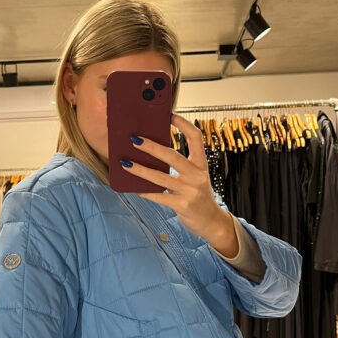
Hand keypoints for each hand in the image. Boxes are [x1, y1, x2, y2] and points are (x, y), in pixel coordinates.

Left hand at [122, 112, 219, 239]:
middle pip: (172, 156)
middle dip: (151, 147)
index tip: (169, 115)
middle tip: (134, 139)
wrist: (212, 222)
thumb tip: (153, 152)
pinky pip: (158, 196)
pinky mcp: (182, 205)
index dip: (183, 124)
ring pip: (160, 177)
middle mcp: (197, 175)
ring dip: (140, 169)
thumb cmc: (199, 196)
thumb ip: (182, 166)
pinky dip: (144, 191)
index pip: (196, 137)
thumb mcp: (196, 177)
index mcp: (201, 164)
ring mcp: (190, 191)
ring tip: (125, 162)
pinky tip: (132, 187)